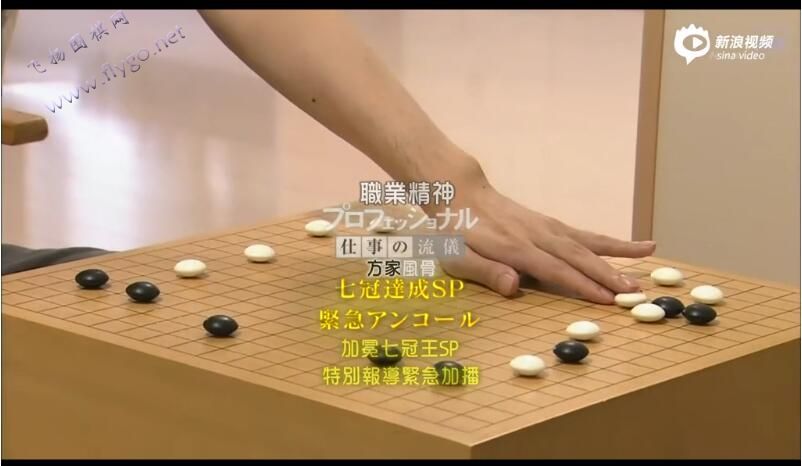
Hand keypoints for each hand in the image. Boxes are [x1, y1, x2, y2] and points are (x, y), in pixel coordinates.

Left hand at [426, 154, 655, 303]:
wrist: (458, 192)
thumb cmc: (454, 233)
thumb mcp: (456, 257)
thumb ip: (484, 272)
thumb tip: (513, 287)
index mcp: (513, 247)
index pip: (553, 270)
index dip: (580, 285)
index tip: (606, 300)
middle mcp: (535, 234)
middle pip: (576, 256)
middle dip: (606, 275)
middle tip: (634, 293)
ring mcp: (545, 226)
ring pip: (586, 241)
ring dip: (616, 254)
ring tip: (649, 258)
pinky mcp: (549, 224)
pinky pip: (584, 234)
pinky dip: (610, 240)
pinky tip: (633, 245)